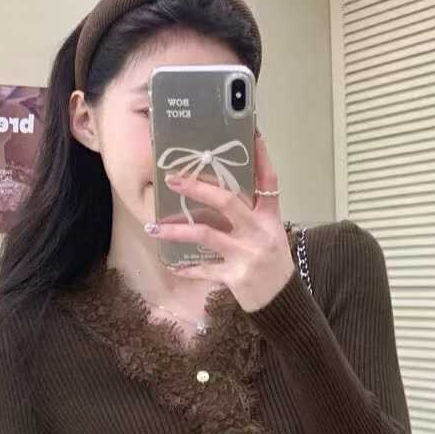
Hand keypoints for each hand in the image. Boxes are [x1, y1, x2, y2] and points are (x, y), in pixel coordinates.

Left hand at [147, 126, 296, 312]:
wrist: (282, 302)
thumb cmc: (273, 264)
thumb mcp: (270, 234)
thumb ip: (251, 214)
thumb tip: (218, 194)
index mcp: (270, 218)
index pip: (269, 181)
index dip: (261, 156)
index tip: (252, 131)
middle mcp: (259, 232)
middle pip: (227, 201)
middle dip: (197, 188)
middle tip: (172, 179)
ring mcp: (247, 254)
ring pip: (206, 235)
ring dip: (176, 230)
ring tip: (152, 227)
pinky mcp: (236, 276)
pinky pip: (205, 269)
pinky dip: (187, 267)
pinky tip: (172, 264)